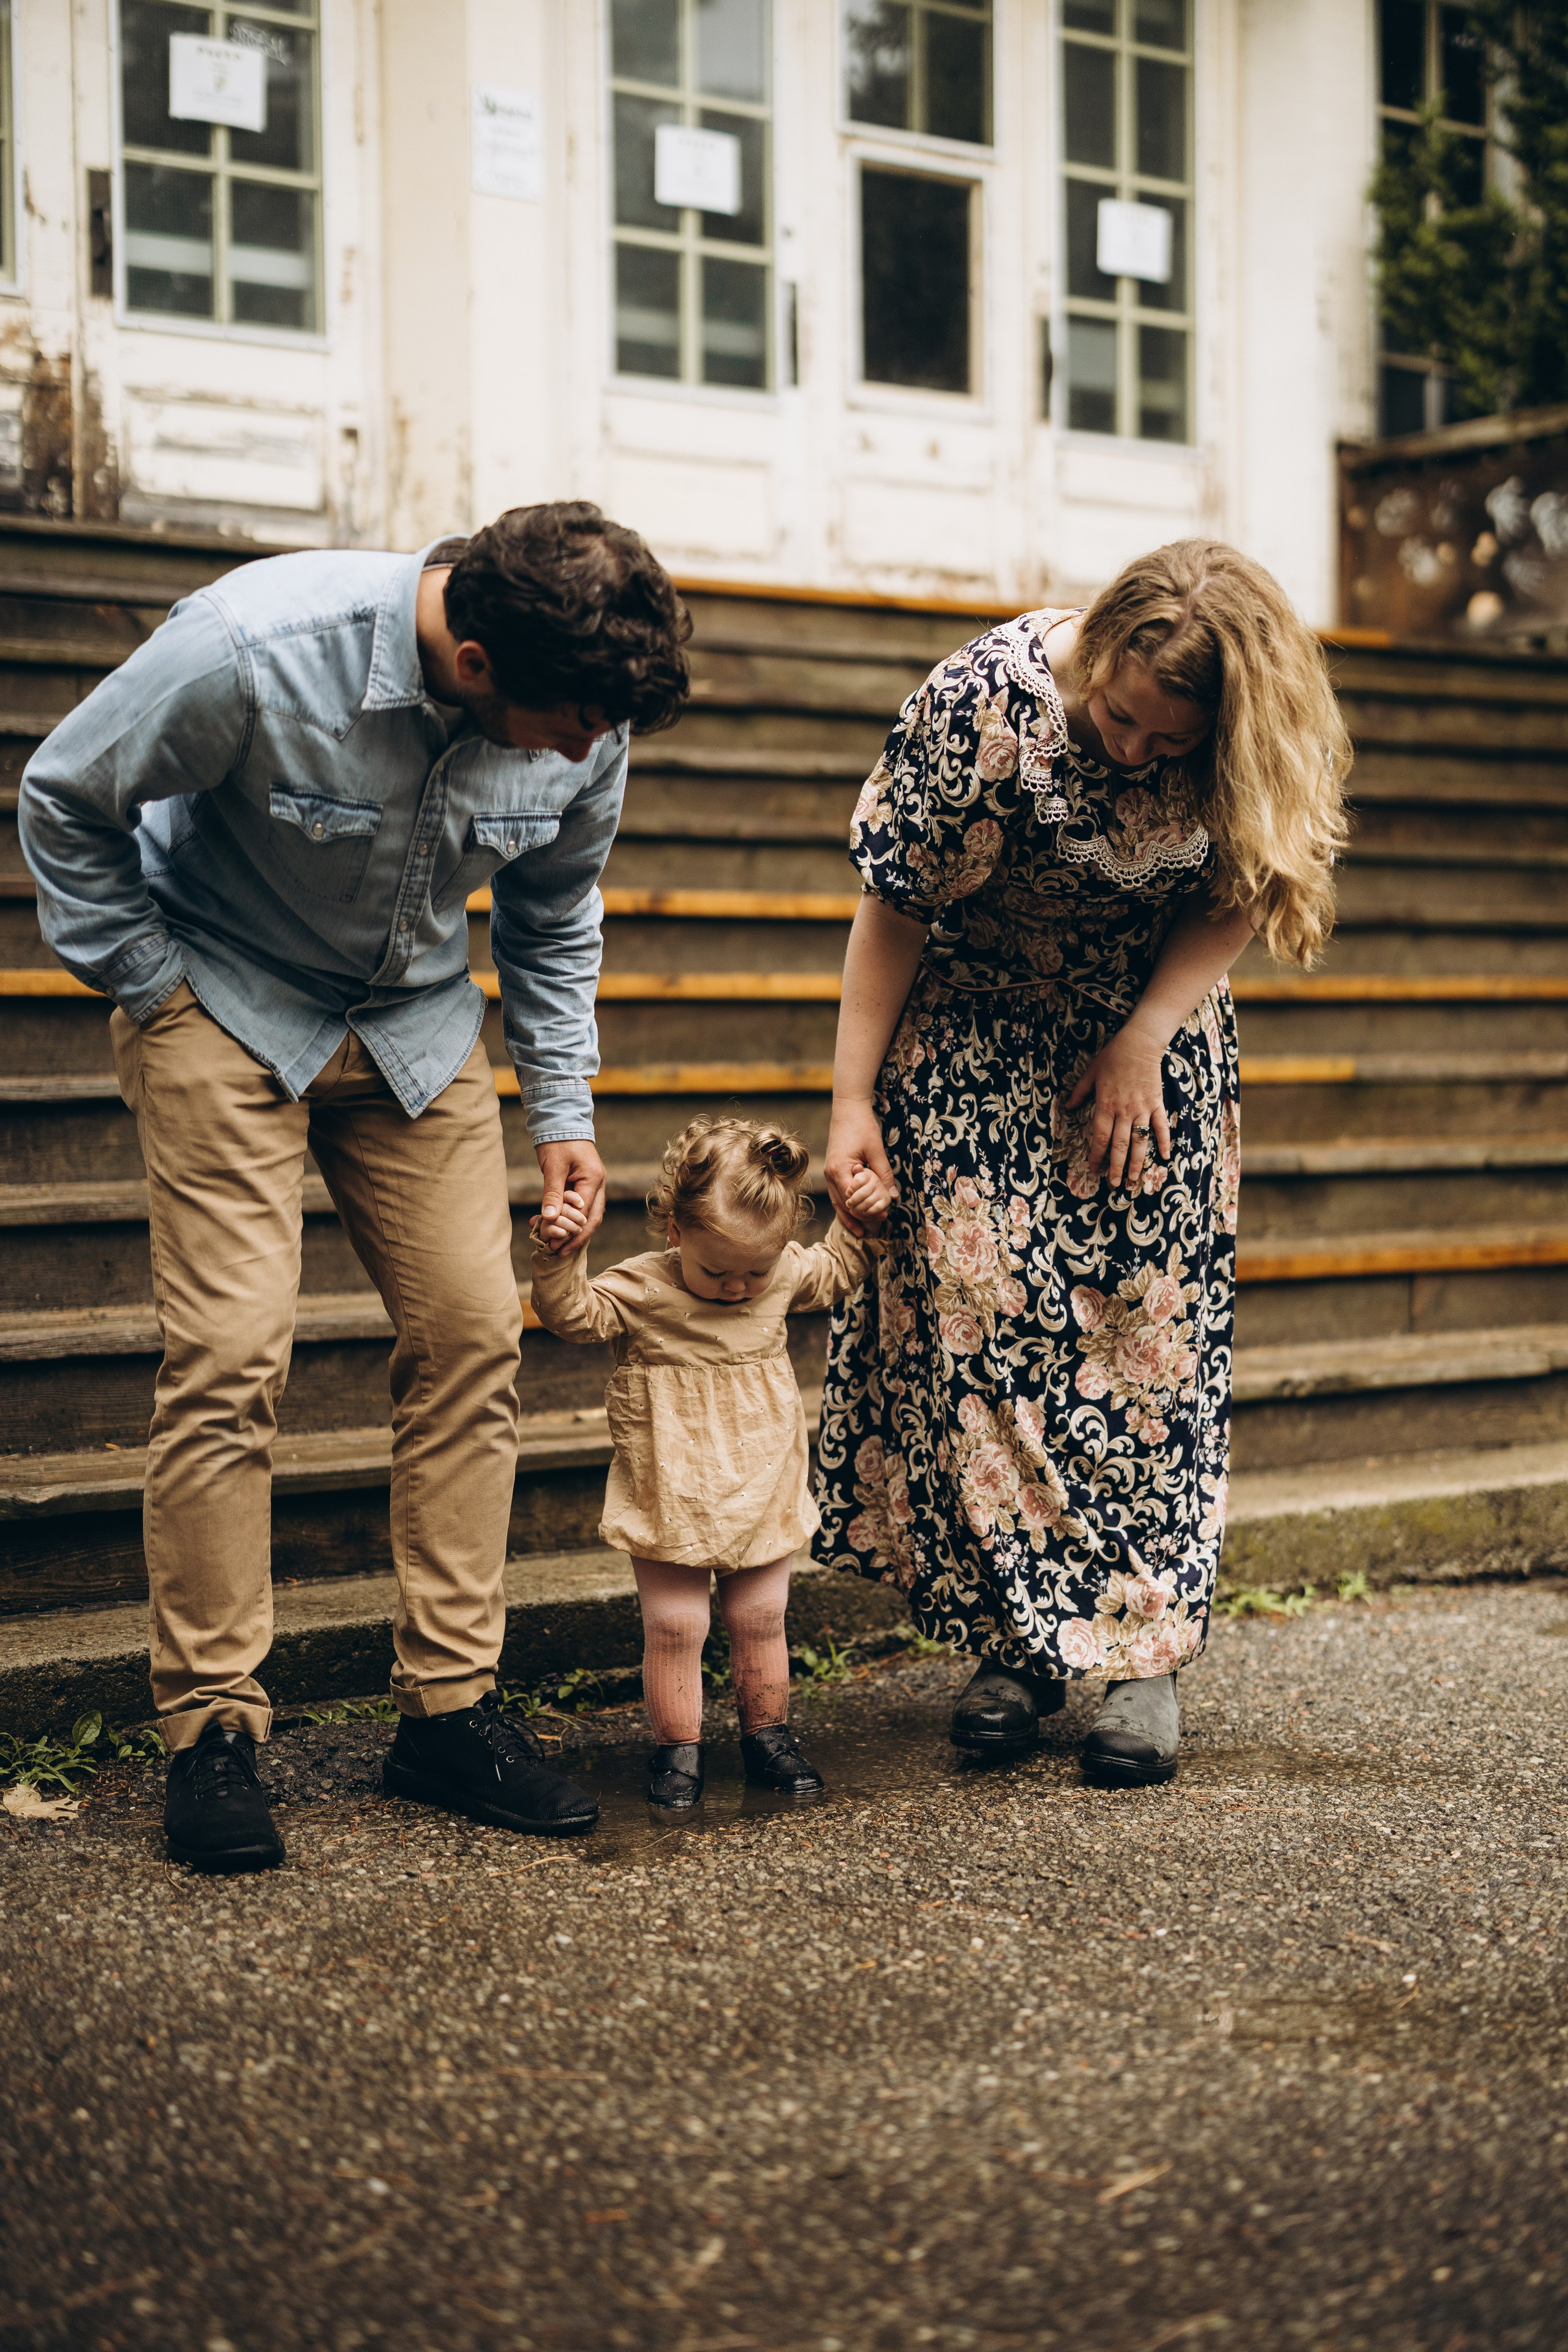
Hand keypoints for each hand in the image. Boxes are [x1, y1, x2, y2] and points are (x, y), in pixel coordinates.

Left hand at [535, 1138, 604, 1253]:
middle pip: (592, 1219)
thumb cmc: (558, 1140)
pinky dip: (567, 1216)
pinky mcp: (583, 1183)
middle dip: (576, 1237)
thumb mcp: (553, 1167)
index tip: (554, 1243)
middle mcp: (598, 1185)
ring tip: (554, 1242)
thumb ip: (553, 1193)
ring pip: (587, 1215)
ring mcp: (592, 1184)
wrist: (561, 1120)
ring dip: (571, 1229)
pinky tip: (550, 1222)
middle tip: (558, 1250)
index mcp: (594, 1180)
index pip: (586, 1213)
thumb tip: (550, 1218)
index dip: (572, 1231)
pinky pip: (578, 1206)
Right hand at [825, 1098, 897, 1237]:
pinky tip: (852, 1214)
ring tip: (860, 1231)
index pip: (852, 1200)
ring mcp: (829, 1172)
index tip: (883, 1215)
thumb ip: (884, 1174)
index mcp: (839, 1170)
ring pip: (837, 1202)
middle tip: (876, 1227)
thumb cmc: (862, 1126)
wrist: (848, 1109)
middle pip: (842, 1205)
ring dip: (849, 1216)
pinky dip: (845, 1205)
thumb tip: (893, 1196)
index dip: (868, 1210)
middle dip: (859, 1217)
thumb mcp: (876, 1150)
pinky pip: (837, 1193)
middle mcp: (830, 1174)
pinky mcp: (832, 1169)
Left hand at [1065, 1020, 1170, 1190]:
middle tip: (1114, 1185)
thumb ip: (1079, 1093)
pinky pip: (1161, 1127)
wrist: (1139, 1043)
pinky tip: (1164, 1158)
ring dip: (1138, 1163)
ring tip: (1134, 1181)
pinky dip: (1163, 1142)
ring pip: (1139, 1141)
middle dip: (1116, 1167)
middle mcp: (1123, 1111)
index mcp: (1105, 1105)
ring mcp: (1142, 1109)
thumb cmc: (1112, 1057)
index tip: (1094, 1170)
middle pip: (1119, 1145)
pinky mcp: (1157, 1104)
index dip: (1096, 1156)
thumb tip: (1067, 1108)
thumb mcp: (1090, 1074)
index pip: (1099, 1137)